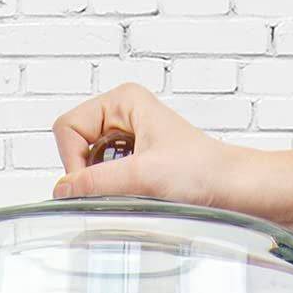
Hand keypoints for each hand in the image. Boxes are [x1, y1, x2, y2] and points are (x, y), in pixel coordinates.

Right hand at [52, 83, 238, 206]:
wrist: (231, 189)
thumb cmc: (202, 171)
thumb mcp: (143, 176)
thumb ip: (97, 182)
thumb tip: (61, 189)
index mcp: (122, 100)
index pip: (67, 128)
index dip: (73, 160)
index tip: (96, 183)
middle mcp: (121, 114)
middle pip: (73, 145)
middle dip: (87, 173)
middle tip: (117, 186)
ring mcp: (126, 137)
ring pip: (85, 164)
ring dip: (101, 183)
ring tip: (131, 189)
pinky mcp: (132, 160)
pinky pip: (101, 176)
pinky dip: (110, 190)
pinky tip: (134, 193)